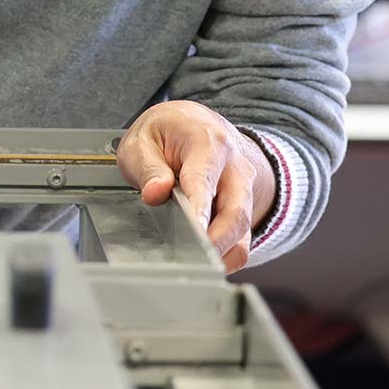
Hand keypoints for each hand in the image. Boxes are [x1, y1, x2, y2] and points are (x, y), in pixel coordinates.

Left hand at [117, 101, 274, 273]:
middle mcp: (235, 167)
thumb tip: (155, 193)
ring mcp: (245, 189)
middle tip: (192, 260)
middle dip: (215, 241)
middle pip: (235, 213)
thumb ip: (147, 166)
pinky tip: (207, 261)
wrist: (197, 123)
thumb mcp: (143, 139)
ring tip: (196, 265)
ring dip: (221, 251)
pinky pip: (243, 239)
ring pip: (243, 230)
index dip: (199, 210)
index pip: (204, 182)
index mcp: (209, 143)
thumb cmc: (169, 131)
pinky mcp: (246, 208)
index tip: (194, 232)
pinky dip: (228, 255)